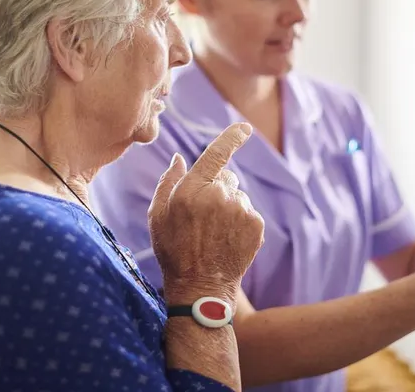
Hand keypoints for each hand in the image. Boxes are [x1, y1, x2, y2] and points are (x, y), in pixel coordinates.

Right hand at [148, 123, 264, 304]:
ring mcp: (240, 210)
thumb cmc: (174, 250)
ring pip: (238, 196)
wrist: (201, 286)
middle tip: (204, 217)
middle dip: (217, 189)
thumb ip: (169, 182)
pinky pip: (249, 213)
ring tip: (215, 233)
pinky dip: (241, 222)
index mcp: (193, 189)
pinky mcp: (256, 225)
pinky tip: (227, 240)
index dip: (232, 137)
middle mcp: (219, 195)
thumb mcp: (158, 215)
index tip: (243, 128)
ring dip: (229, 207)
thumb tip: (178, 158)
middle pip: (226, 178)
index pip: (216, 153)